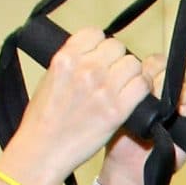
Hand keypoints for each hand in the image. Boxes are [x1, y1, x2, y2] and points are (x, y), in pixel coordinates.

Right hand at [10, 29, 148, 184]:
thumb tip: (92, 54)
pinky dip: (142, 89)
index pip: (96, 33)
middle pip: (117, 47)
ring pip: (134, 64)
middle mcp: (86, 69)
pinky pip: (143, 86)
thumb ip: (71, 62)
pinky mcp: (117, 110)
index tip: (99, 56)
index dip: (100, 45)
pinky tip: (134, 96)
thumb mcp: (49, 78)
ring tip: (124, 86)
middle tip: (112, 75)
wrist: (43, 150)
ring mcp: (103, 89)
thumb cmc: (42, 120)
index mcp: (65, 58)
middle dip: (116, 60)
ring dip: (132, 74)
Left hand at [96, 57, 185, 184]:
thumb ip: (125, 89)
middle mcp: (168, 96)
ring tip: (174, 106)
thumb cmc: (119, 140)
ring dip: (185, 93)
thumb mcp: (118, 109)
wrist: (128, 170)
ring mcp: (183, 109)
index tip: (142, 78)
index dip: (152, 67)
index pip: (157, 64)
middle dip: (167, 82)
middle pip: (176, 74)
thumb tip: (132, 71)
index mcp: (148, 87)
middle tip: (156, 95)